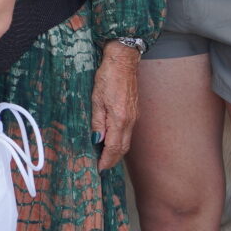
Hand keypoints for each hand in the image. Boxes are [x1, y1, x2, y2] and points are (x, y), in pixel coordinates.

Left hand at [92, 43, 140, 168]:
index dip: (107, 160)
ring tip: (105, 158)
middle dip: (113, 160)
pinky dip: (120, 141)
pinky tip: (112, 141)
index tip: (99, 168)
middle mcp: (130, 121)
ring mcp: (134, 116)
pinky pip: (128, 132)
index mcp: (120, 119)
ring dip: (117, 152)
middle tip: (102, 167)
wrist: (123, 62)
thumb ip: (98, 121)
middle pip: (123, 148)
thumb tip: (97, 140)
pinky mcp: (134, 112)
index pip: (114, 147)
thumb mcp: (97, 99)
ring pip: (126, 141)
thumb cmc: (108, 77)